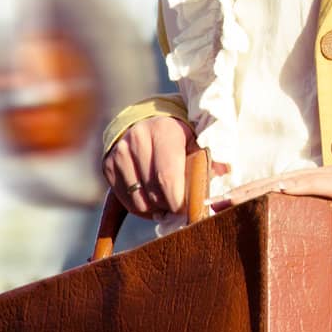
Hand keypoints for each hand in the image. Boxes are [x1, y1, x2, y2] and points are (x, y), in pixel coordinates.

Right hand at [102, 116, 230, 219]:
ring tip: (167, 201)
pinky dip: (142, 207)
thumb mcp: (198, 141)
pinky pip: (126, 200)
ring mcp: (120, 153)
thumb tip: (223, 171)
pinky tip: (153, 199)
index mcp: (164, 131)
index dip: (179, 201)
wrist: (148, 123)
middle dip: (171, 206)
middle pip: (155, 192)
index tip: (189, 209)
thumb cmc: (181, 136)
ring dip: (156, 209)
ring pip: (140, 200)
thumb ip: (209, 158)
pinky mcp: (108, 165)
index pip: (168, 178)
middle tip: (180, 206)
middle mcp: (138, 140)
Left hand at [207, 161, 331, 220]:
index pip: (275, 186)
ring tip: (231, 200)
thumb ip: (321, 220)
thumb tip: (298, 238)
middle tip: (209, 204)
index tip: (221, 204)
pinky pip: (317, 185)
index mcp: (316, 182)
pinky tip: (277, 190)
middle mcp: (320, 175)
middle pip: (272, 182)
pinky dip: (297, 187)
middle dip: (240, 192)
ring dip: (258, 190)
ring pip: (287, 182)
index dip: (247, 193)